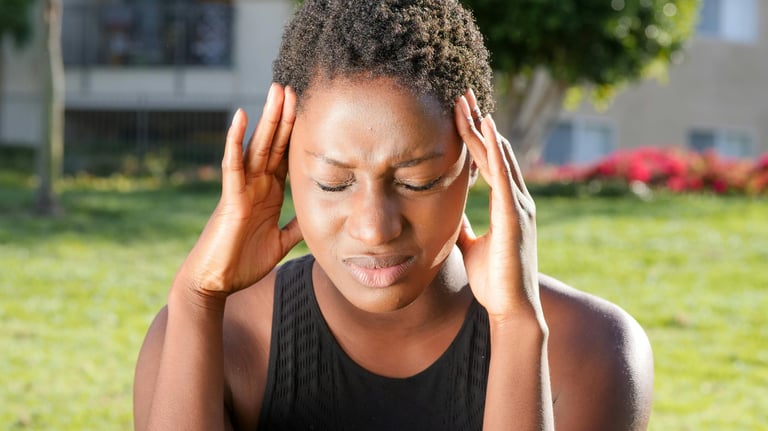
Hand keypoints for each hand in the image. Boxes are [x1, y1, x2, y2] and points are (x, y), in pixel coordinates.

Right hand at [174, 83, 302, 298]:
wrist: (215, 283)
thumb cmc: (242, 263)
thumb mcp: (280, 243)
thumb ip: (296, 227)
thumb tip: (316, 218)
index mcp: (268, 193)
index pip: (286, 156)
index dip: (297, 133)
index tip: (309, 109)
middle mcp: (255, 185)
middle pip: (273, 144)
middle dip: (284, 116)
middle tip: (293, 86)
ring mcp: (242, 189)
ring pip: (256, 146)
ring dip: (267, 118)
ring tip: (276, 90)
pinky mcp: (230, 198)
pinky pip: (233, 164)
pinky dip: (236, 140)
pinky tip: (241, 116)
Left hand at [453, 90, 540, 323]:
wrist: (510, 310)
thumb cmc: (493, 281)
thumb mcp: (471, 245)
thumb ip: (463, 226)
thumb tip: (448, 213)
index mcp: (506, 204)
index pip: (488, 161)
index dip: (474, 135)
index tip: (459, 111)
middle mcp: (516, 199)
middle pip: (495, 151)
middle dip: (478, 122)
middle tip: (461, 93)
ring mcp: (518, 206)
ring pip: (499, 158)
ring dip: (482, 129)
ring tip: (467, 102)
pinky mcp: (515, 217)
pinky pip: (503, 178)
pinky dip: (495, 153)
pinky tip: (486, 131)